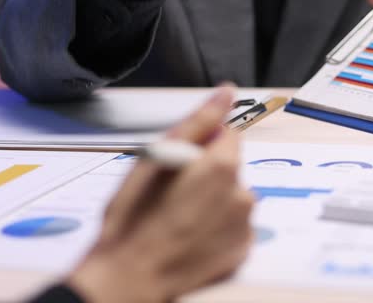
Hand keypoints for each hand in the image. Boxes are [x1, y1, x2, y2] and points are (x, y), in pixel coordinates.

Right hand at [67, 86, 253, 302]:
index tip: (181, 161)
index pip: (228, 135)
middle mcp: (242, 194)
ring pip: (232, 198)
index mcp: (223, 166)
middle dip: (207, 174)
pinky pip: (233, 227)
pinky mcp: (241, 251)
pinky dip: (217, 228)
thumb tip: (226, 93)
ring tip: (177, 218)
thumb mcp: (156, 158)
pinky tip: (190, 236)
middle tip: (171, 194)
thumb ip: (198, 122)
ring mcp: (244, 226)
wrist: (128, 278)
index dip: (202, 145)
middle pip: (230, 168)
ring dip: (212, 202)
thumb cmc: (134, 219)